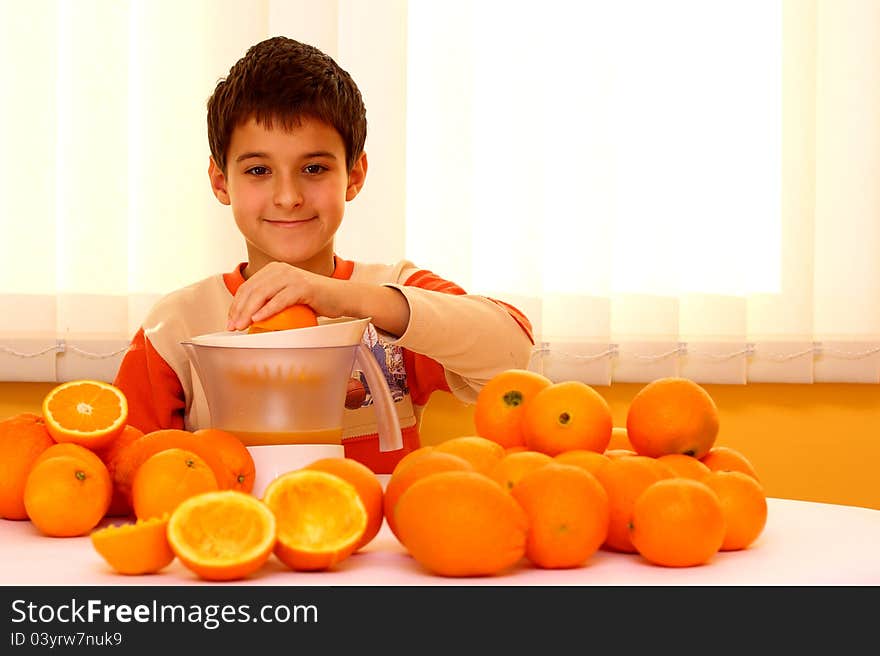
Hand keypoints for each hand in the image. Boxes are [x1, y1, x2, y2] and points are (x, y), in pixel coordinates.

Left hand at [226, 262, 344, 330]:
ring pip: (262, 294)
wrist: (341, 297)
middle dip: (238, 310)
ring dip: (248, 311)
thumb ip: (271, 301)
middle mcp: (280, 269)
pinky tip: (257, 319)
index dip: (235, 304)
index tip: (230, 321)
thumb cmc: (316, 300)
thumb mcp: (288, 297)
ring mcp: (291, 276)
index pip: (247, 287)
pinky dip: (267, 310)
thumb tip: (250, 319)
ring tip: (241, 326)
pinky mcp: (303, 286)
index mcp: (273, 270)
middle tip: (232, 327)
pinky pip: (280, 300)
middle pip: (251, 290)